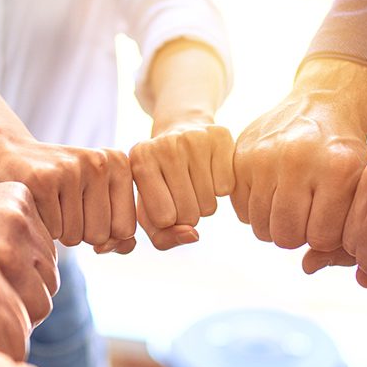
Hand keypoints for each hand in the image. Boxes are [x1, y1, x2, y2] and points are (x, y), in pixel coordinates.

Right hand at [0, 137, 136, 250]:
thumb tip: (125, 248)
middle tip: (63, 203)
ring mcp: (71, 169)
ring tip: (50, 201)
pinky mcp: (42, 179)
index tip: (86, 208)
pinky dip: (42, 225)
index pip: (126, 229)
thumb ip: (119, 228)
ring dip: (59, 229)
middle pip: (100, 235)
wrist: (11, 153)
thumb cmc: (61, 185)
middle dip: (80, 232)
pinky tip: (36, 201)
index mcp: (120, 164)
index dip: (103, 232)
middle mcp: (99, 162)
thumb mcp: (97, 199)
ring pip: (75, 236)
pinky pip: (53, 231)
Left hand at [127, 122, 233, 250]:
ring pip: (209, 205)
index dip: (168, 221)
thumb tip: (193, 235)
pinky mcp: (220, 136)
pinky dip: (220, 188)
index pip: (163, 220)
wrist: (181, 129)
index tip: (164, 202)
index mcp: (140, 160)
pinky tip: (210, 172)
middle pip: (189, 215)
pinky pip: (226, 189)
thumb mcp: (150, 211)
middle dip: (188, 215)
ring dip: (204, 204)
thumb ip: (163, 237)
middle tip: (182, 193)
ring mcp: (194, 138)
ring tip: (195, 183)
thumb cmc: (161, 180)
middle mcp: (165, 145)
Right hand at [231, 59, 366, 252]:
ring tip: (290, 207)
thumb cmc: (344, 153)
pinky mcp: (240, 157)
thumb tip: (309, 265)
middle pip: (286, 236)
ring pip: (261, 228)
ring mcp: (264, 157)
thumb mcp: (358, 184)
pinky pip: (242, 212)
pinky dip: (257, 212)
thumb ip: (343, 228)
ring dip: (276, 226)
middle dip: (298, 235)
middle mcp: (297, 160)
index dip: (325, 237)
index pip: (320, 237)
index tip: (329, 221)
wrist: (322, 102)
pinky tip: (273, 195)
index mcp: (336, 167)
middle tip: (306, 218)